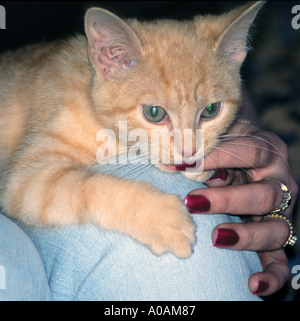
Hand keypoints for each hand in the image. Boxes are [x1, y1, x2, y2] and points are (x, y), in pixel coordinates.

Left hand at [184, 120, 297, 295]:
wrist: (242, 154)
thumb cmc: (224, 144)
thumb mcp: (218, 137)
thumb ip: (205, 147)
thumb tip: (176, 163)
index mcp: (268, 151)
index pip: (249, 152)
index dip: (217, 157)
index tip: (182, 163)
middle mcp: (279, 182)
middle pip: (263, 195)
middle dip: (227, 200)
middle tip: (194, 202)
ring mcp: (279, 212)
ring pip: (275, 230)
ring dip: (246, 236)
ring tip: (217, 237)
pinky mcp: (274, 235)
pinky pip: (278, 259)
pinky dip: (270, 275)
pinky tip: (253, 285)